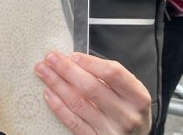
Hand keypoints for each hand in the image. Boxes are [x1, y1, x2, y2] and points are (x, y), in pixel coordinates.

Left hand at [35, 52, 150, 134]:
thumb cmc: (130, 110)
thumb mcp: (131, 92)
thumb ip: (110, 77)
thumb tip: (76, 61)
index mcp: (138, 97)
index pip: (113, 73)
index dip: (90, 62)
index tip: (73, 55)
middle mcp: (127, 115)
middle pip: (91, 87)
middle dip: (67, 70)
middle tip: (51, 58)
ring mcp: (111, 130)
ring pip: (79, 103)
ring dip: (57, 85)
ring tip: (44, 72)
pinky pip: (74, 122)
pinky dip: (59, 107)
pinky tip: (49, 94)